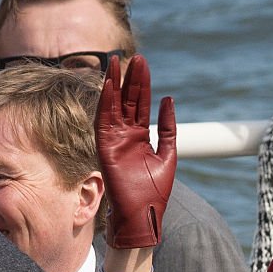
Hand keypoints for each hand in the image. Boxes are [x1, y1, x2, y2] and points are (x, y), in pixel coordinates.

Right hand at [95, 55, 176, 248]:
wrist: (143, 215)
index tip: (143, 62)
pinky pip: (103, 122)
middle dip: (131, 79)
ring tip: (118, 62)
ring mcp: (114, 141)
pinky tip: (109, 85)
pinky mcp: (105, 149)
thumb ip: (169, 128)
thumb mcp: (169, 155)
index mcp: (140, 137)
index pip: (140, 104)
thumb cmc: (155, 192)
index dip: (142, 83)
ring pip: (113, 107)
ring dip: (114, 85)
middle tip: (135, 56)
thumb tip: (169, 99)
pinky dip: (105, 103)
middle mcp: (125, 136)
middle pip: (127, 100)